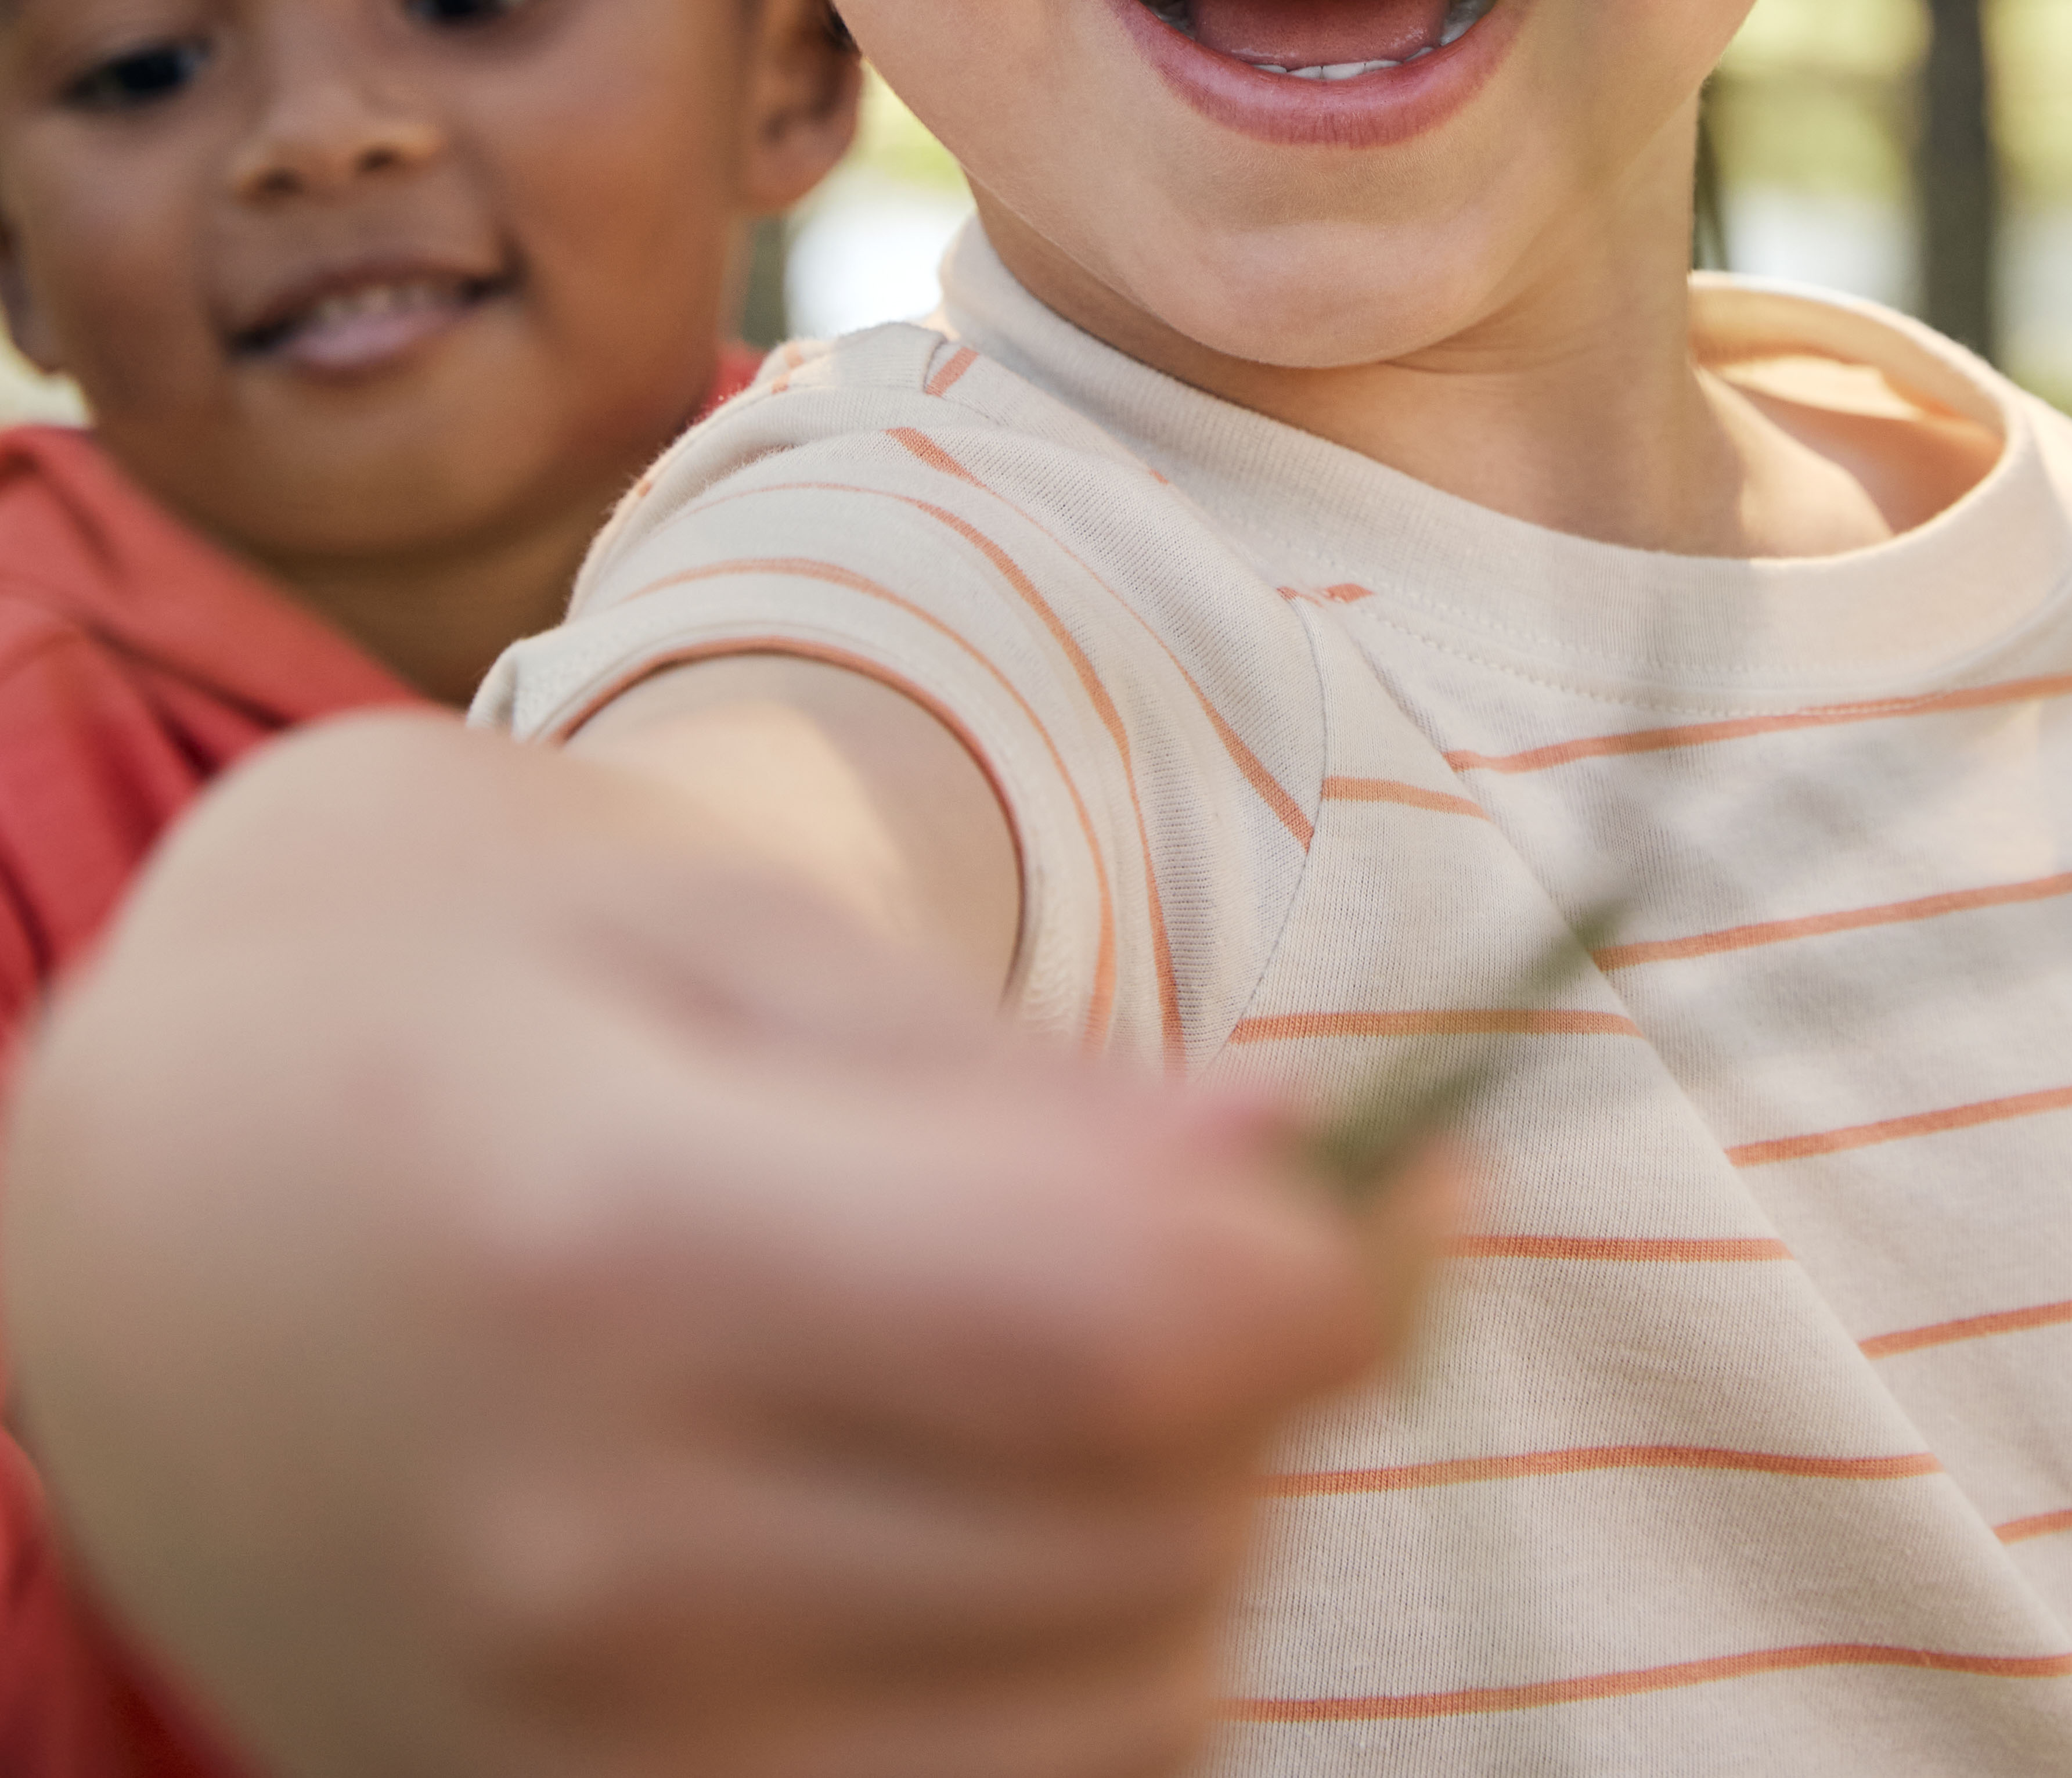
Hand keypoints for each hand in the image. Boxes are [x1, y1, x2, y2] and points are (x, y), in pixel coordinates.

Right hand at [4, 711, 1426, 1777]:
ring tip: (1067, 1369)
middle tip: (1209, 1231)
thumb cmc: (417, 990)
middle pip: (1152, 1540)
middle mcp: (593, 1561)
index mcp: (611, 1251)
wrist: (107, 1216)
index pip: (1129, 1343)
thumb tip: (1320, 1195)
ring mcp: (578, 1759)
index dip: (1348, 1268)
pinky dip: (1072, 1687)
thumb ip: (1015, 1086)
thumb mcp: (708, 925)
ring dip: (1182, 1542)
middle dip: (1271, 1381)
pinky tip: (994, 1527)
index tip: (1395, 1184)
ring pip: (1116, 1717)